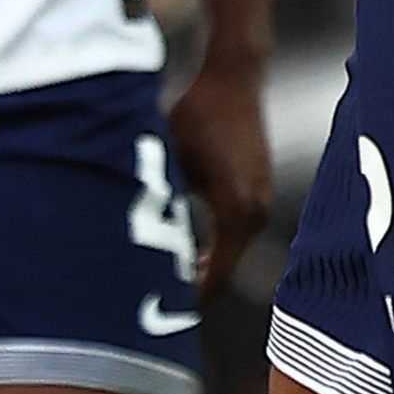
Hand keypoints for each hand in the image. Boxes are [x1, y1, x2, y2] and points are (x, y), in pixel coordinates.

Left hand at [163, 45, 278, 297]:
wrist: (235, 77)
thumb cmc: (197, 113)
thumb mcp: (170, 159)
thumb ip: (160, 199)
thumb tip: (132, 237)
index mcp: (236, 212)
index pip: (217, 276)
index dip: (190, 299)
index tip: (164, 316)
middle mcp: (256, 212)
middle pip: (226, 270)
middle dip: (195, 288)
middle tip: (161, 309)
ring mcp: (262, 202)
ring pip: (232, 252)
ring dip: (206, 268)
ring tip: (171, 286)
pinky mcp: (258, 190)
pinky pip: (236, 232)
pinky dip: (216, 247)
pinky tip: (190, 254)